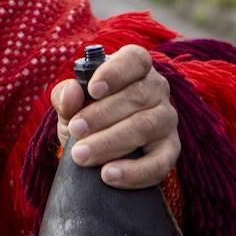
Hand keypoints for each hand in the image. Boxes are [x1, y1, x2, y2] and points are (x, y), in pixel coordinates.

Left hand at [50, 45, 179, 188]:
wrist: (98, 150)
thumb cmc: (86, 117)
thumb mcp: (70, 106)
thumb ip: (65, 96)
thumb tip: (72, 92)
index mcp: (134, 68)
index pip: (135, 59)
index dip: (115, 72)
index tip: (91, 89)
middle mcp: (157, 89)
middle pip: (137, 96)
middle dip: (102, 115)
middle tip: (75, 130)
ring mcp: (167, 119)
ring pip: (146, 126)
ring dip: (111, 142)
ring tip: (82, 155)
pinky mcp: (170, 150)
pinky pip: (160, 163)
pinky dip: (134, 172)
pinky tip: (108, 176)